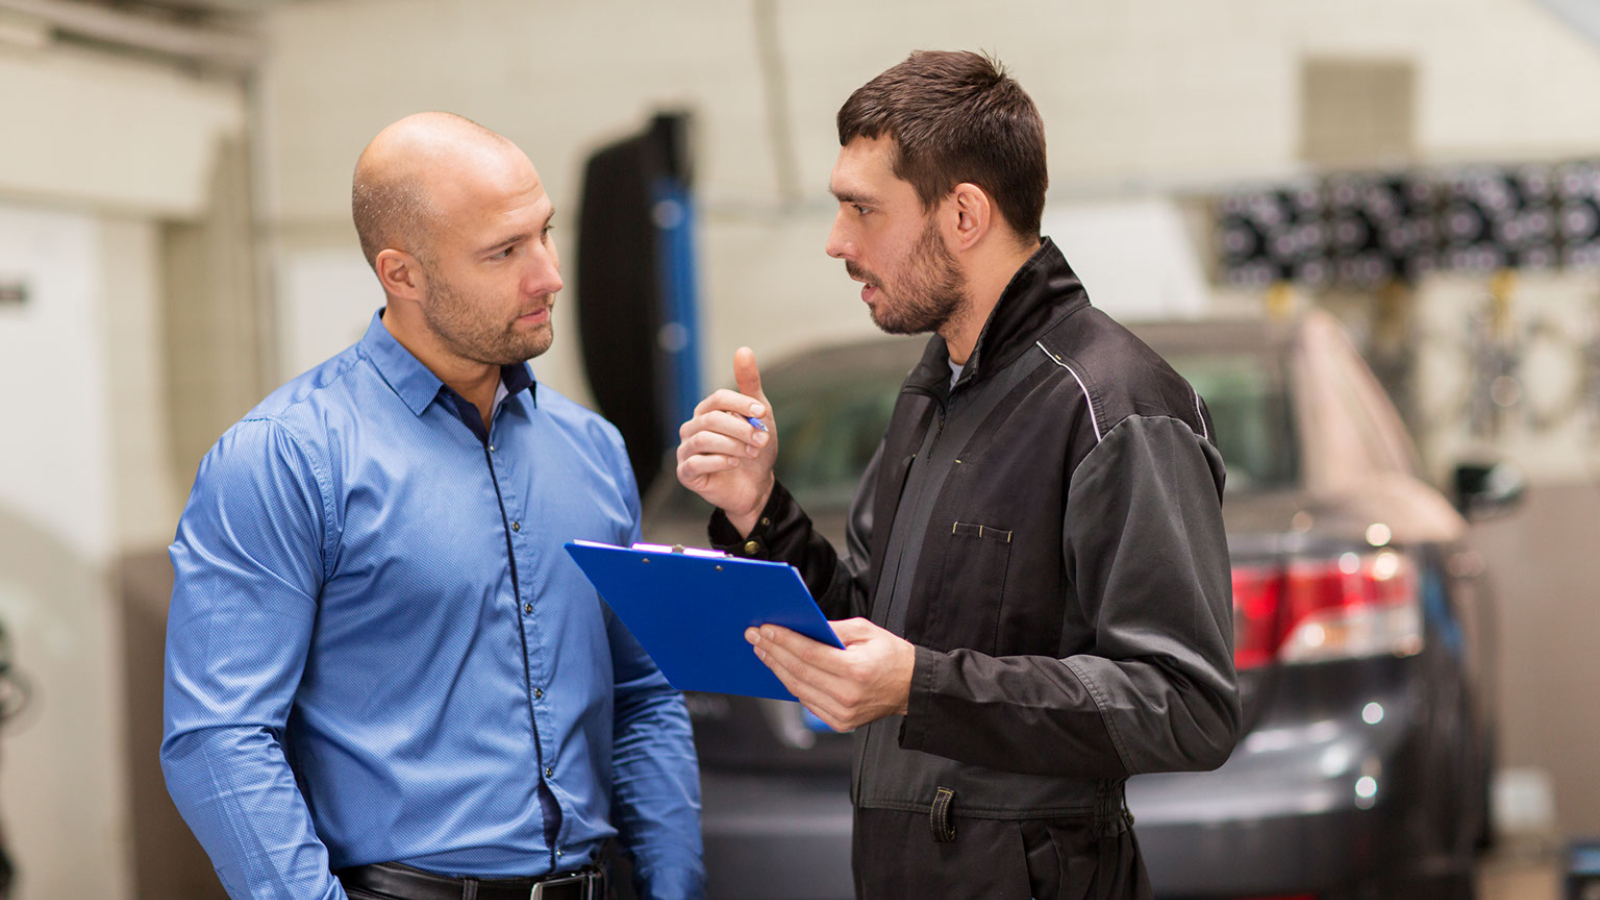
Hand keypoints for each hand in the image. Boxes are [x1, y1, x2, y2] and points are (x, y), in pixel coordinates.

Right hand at [676, 347, 776, 534]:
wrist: (755, 486)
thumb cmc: (754, 449)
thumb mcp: (759, 416)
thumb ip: (749, 385)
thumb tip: (743, 349)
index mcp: (706, 412)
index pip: (718, 398)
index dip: (741, 404)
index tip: (762, 414)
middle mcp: (691, 429)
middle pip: (712, 419)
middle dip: (742, 429)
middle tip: (762, 440)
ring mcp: (685, 451)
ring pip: (705, 439)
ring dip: (735, 446)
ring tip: (751, 453)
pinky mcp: (685, 473)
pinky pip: (697, 463)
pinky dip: (721, 462)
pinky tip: (735, 464)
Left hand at [745, 618, 915, 731]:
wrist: (910, 687)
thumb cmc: (891, 656)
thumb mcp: (866, 631)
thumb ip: (833, 628)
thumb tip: (802, 626)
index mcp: (856, 670)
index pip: (809, 653)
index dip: (784, 640)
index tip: (766, 628)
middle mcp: (847, 695)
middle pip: (798, 671)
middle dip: (772, 651)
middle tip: (755, 637)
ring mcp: (842, 713)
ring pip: (798, 688)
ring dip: (776, 668)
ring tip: (763, 651)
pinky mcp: (839, 722)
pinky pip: (807, 701)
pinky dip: (791, 683)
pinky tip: (781, 668)